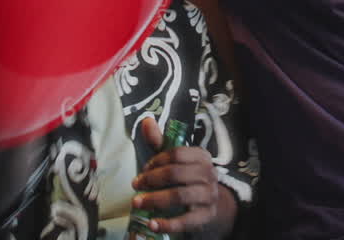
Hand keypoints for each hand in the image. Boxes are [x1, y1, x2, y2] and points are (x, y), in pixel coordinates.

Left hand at [130, 117, 232, 235]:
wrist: (208, 202)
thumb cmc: (185, 176)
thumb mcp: (174, 159)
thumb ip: (159, 141)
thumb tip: (146, 120)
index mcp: (201, 156)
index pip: (176, 153)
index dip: (156, 160)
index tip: (143, 169)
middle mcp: (208, 174)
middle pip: (176, 173)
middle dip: (151, 179)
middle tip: (135, 185)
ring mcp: (208, 196)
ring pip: (180, 195)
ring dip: (154, 199)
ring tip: (137, 203)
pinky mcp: (205, 216)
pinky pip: (186, 220)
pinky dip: (167, 223)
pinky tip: (152, 223)